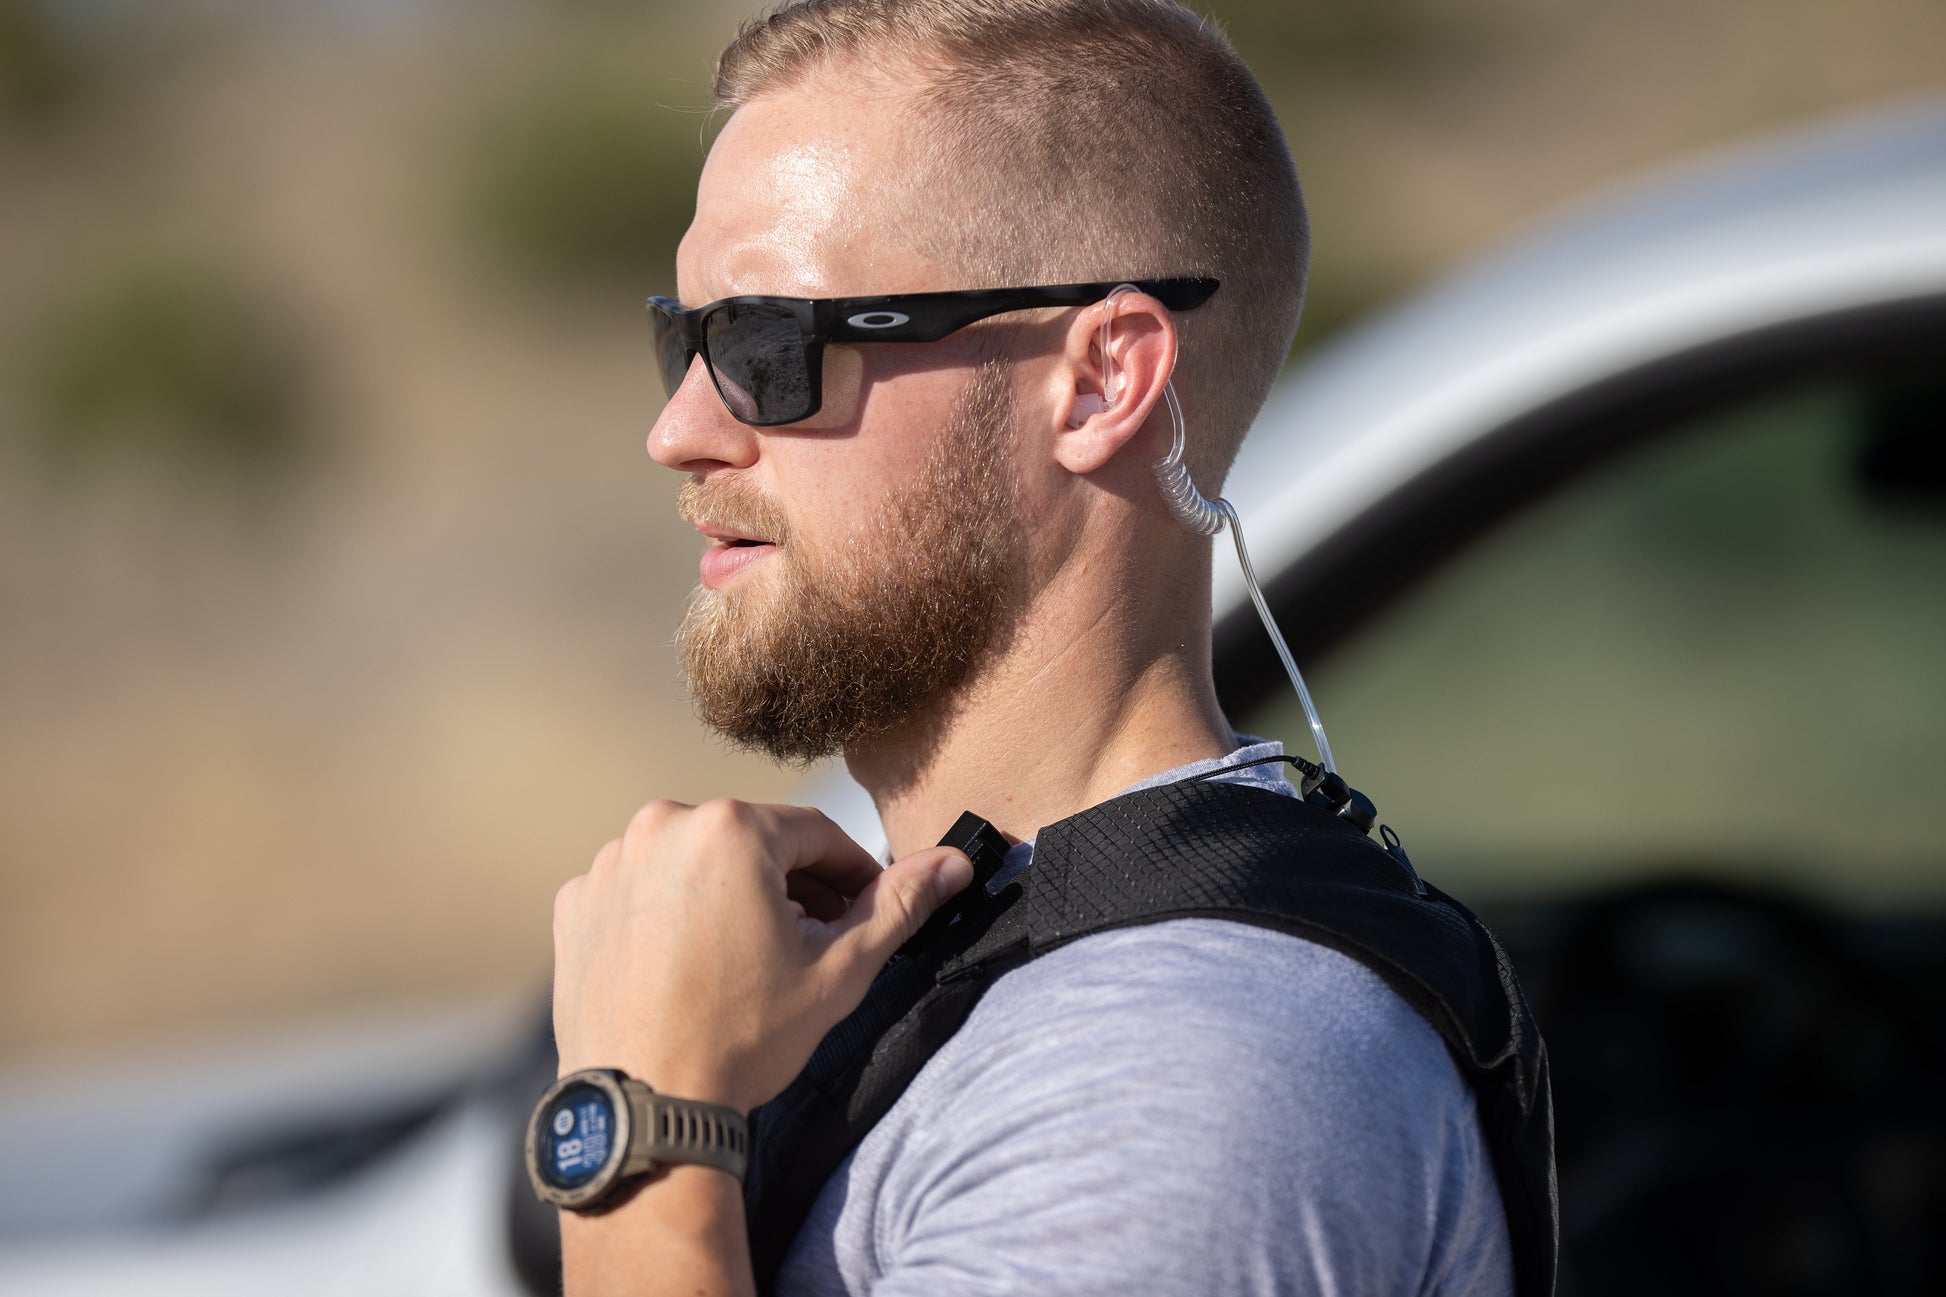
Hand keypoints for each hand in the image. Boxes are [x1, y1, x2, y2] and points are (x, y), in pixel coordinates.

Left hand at [551, 799, 974, 1114]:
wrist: (644, 1108)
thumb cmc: (742, 1040)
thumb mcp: (838, 971)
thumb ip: (897, 907)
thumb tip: (952, 863)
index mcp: (729, 829)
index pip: (816, 835)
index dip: (851, 874)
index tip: (865, 910)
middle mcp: (661, 828)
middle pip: (752, 844)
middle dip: (789, 887)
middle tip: (811, 943)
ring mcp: (610, 865)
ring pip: (694, 864)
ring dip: (727, 897)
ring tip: (748, 959)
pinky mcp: (576, 904)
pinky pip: (639, 891)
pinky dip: (668, 916)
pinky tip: (689, 966)